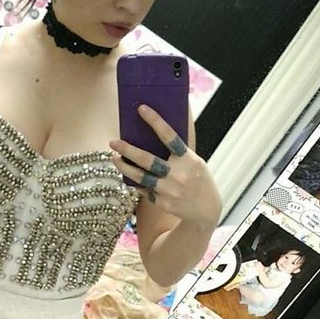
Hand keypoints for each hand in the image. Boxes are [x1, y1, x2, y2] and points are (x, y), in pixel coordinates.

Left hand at [110, 104, 220, 225]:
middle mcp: (178, 175)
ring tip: (114, 158)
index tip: (141, 108)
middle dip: (128, 150)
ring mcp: (169, 191)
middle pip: (148, 160)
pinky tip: (130, 176)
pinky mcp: (163, 203)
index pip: (169, 136)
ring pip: (140, 177)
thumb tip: (150, 137)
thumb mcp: (194, 162)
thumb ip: (177, 153)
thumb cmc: (198, 180)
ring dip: (124, 167)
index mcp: (188, 160)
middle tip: (113, 142)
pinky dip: (137, 183)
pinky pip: (144, 190)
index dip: (155, 121)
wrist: (206, 210)